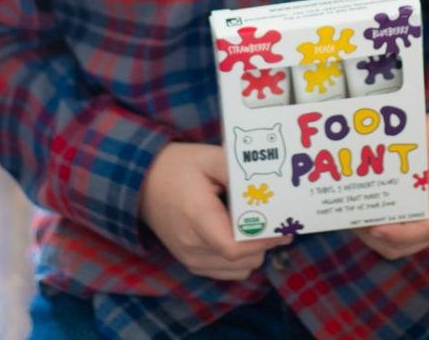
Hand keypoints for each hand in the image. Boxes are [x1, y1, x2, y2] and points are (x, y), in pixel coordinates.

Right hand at [138, 142, 290, 278]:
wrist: (143, 183)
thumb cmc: (177, 167)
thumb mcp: (208, 157)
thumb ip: (237, 168)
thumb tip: (267, 180)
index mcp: (197, 217)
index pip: (236, 247)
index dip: (265, 240)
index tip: (285, 226)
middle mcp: (193, 245)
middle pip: (243, 260)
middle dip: (265, 242)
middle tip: (277, 220)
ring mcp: (190, 258)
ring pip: (239, 270)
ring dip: (254, 252)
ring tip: (259, 226)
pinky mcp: (190, 262)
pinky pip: (226, 271)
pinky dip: (240, 259)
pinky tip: (240, 235)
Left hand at [353, 112, 428, 259]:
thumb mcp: (427, 134)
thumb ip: (404, 144)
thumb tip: (367, 149)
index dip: (401, 233)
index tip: (375, 227)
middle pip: (406, 244)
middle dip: (375, 235)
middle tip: (351, 216)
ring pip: (398, 246)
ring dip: (371, 236)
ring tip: (350, 216)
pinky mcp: (419, 223)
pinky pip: (396, 239)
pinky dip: (375, 231)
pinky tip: (358, 213)